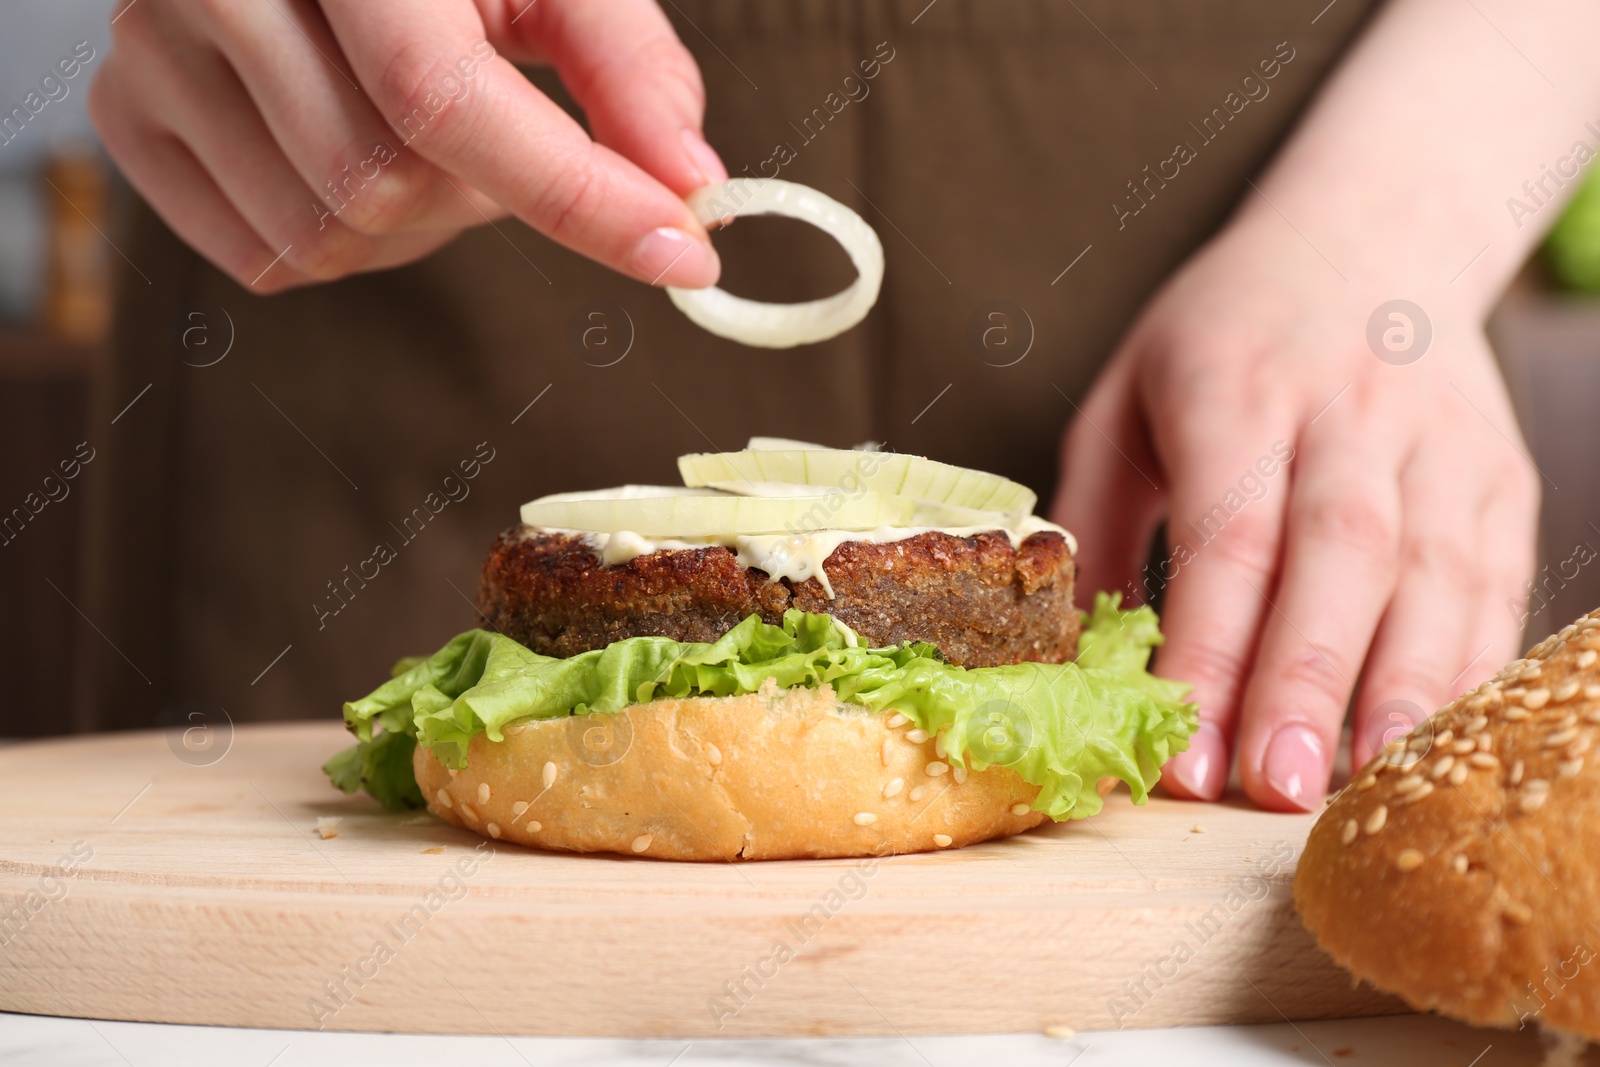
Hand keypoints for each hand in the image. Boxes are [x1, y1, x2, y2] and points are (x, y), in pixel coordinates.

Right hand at [90, 0, 724, 291]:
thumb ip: (628, 66)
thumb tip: (691, 181)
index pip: (447, 97)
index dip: (577, 195)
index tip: (686, 254)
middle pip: (386, 186)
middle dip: (479, 195)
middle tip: (497, 136)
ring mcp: (149, 48)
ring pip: (326, 237)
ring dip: (415, 227)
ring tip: (419, 138)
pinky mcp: (124, 116)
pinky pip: (266, 260)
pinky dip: (342, 242)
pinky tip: (351, 160)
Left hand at [1051, 208, 1537, 810]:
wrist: (1370, 237)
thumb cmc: (1222, 336)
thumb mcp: (1125, 398)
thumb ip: (1095, 520)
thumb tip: (1068, 656)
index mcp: (1235, 385)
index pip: (1228, 532)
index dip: (1206, 647)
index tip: (1180, 749)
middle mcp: (1348, 407)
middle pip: (1338, 554)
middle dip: (1303, 679)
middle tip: (1270, 790)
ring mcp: (1439, 440)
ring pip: (1433, 573)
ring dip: (1399, 690)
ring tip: (1357, 788)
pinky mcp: (1499, 475)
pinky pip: (1494, 583)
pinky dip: (1465, 669)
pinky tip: (1426, 742)